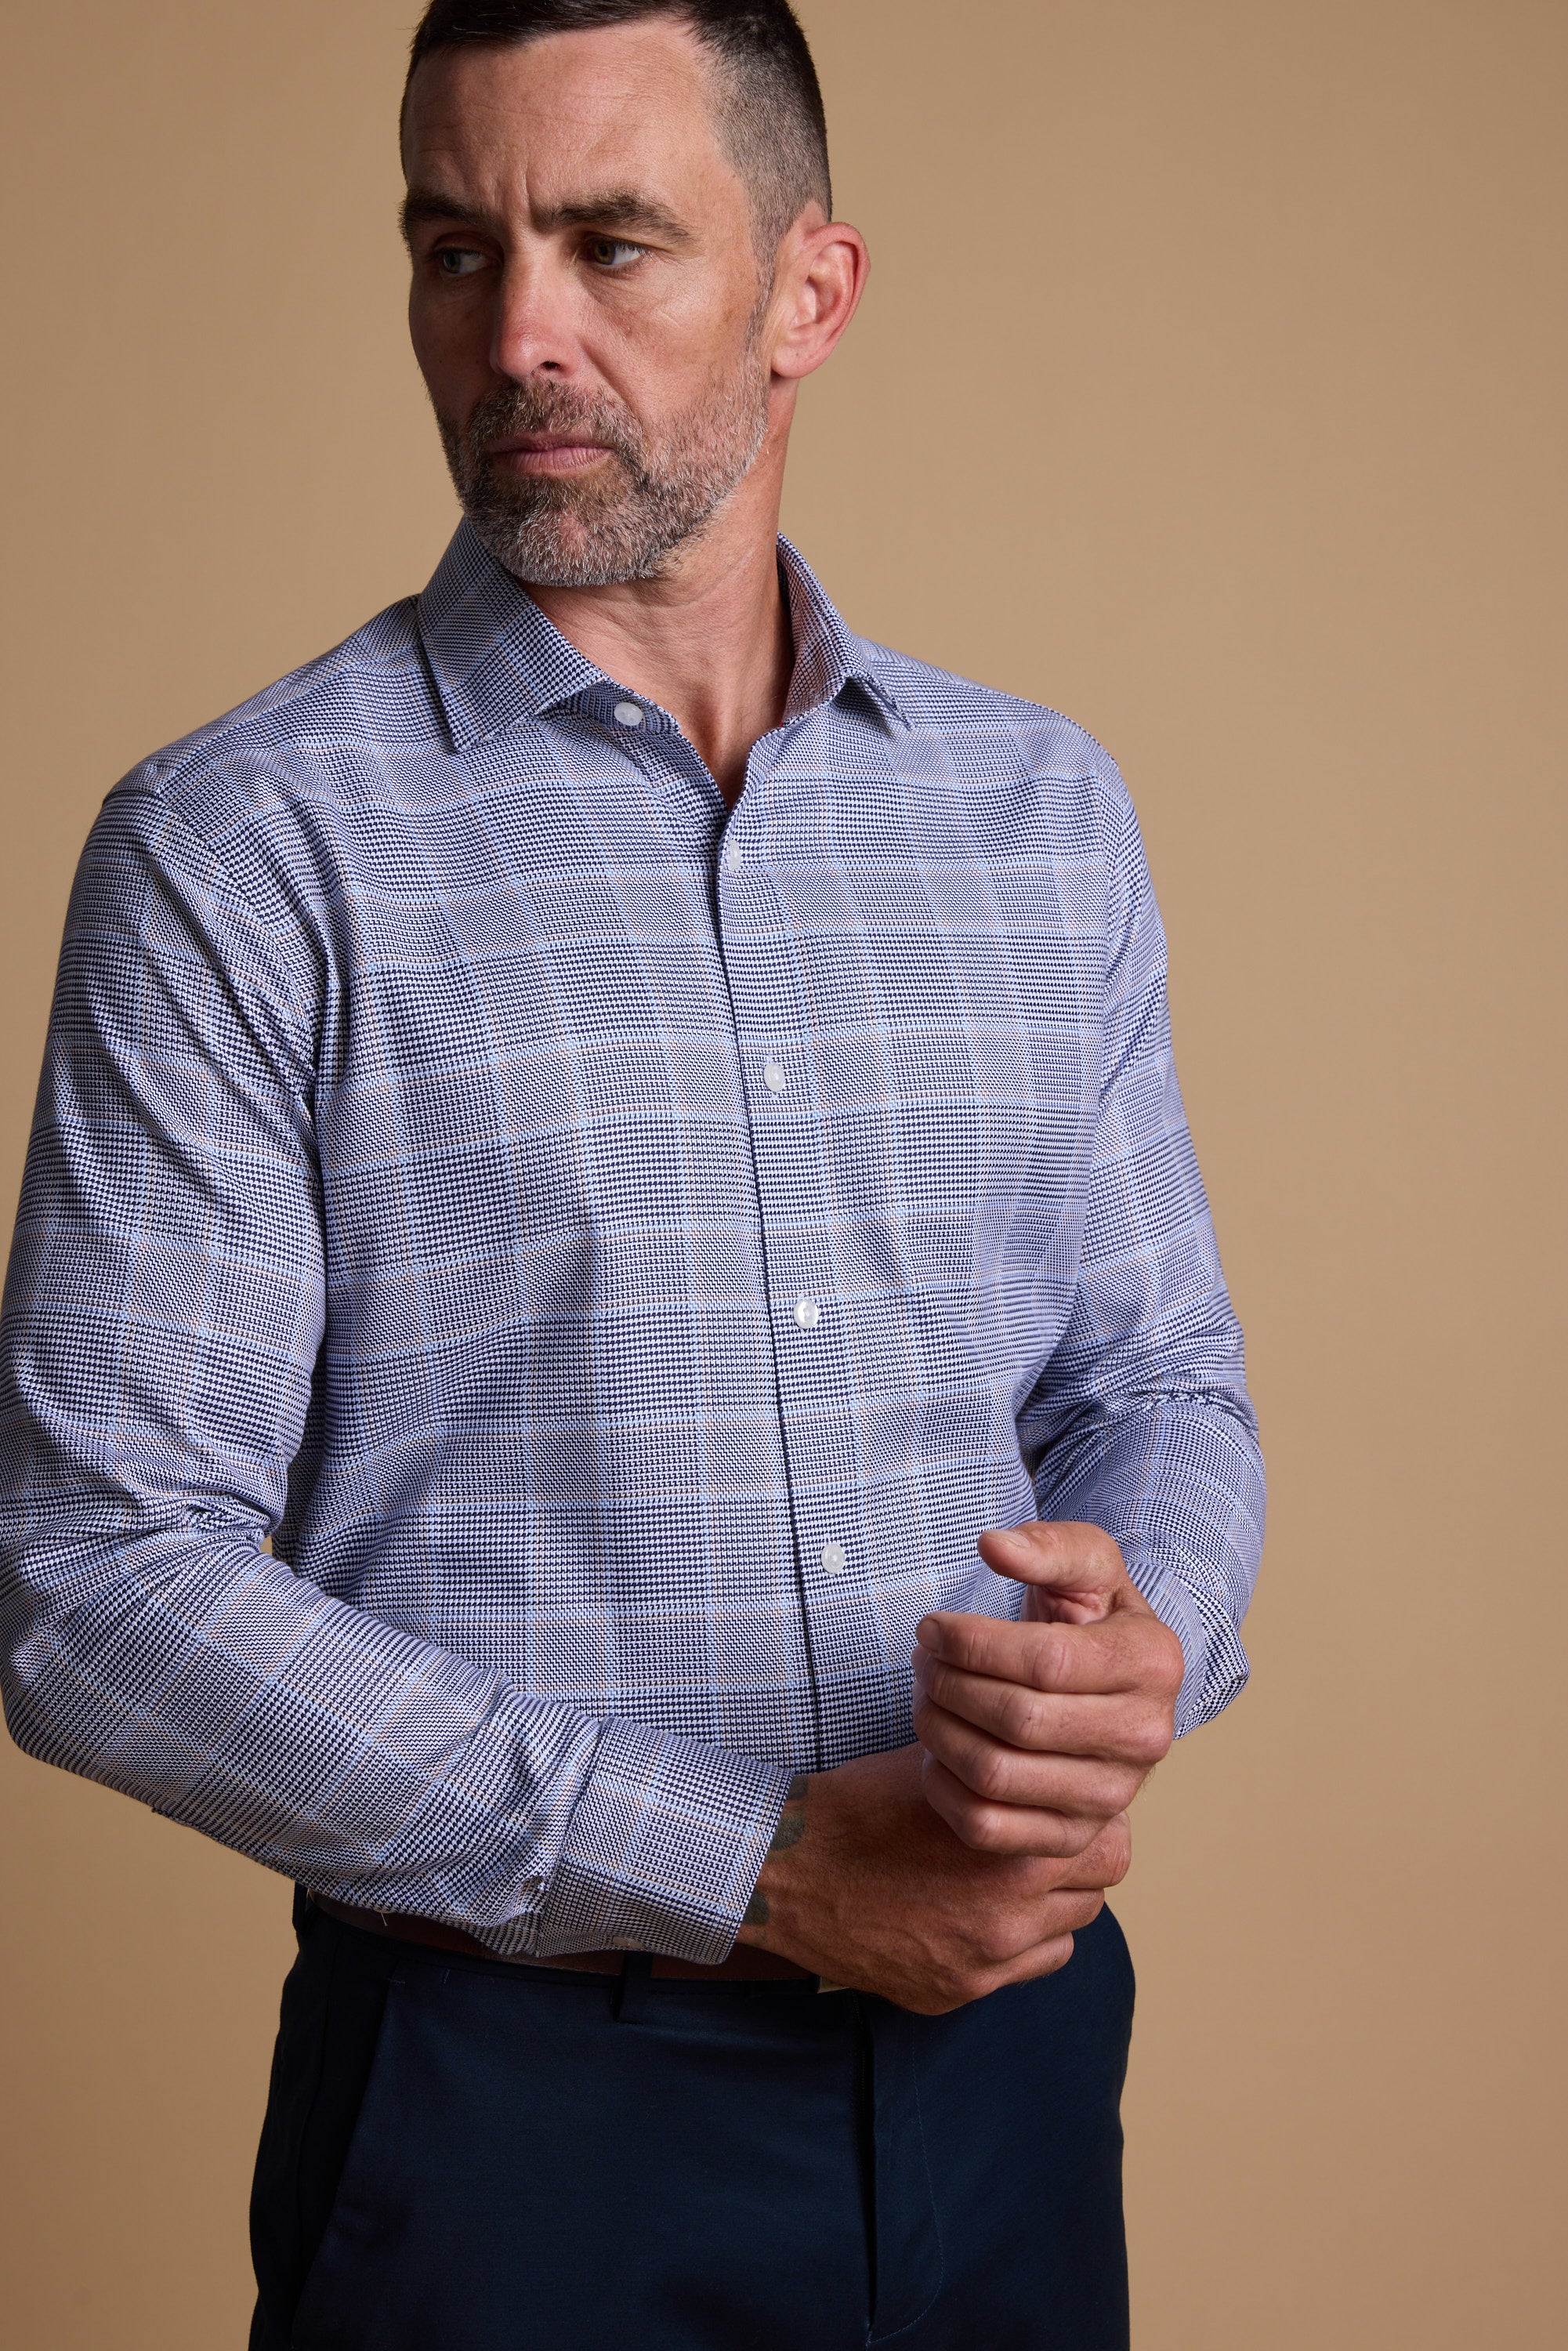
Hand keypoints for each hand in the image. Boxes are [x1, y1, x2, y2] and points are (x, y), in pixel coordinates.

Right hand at [735, 1743, 1130, 2013]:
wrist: (785, 1873)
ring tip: (1013, 1874)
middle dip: (1081, 1861)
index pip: (1110, 1843)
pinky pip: (1022, 1969)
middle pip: (1097, 1892)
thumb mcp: (938, 1768)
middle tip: (1051, 1838)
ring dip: (1053, 1904)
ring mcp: (983, 1965)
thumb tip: (1049, 1752)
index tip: (1073, 1804)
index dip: (1095, 1818)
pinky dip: (1017, 1942)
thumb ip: (1004, 1770)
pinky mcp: (955, 1994)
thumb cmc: (858, 1808)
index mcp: (1009, 1854)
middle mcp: (1007, 1918)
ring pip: (1066, 1933)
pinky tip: (980, 1910)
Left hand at [912, 1519, 1183, 1858]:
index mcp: (1155, 1663)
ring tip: (924, 1694)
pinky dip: (942, 1787)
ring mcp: (1113, 1797)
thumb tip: (994, 1545)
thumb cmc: (1088, 1616)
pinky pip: (985, 1827)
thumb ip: (1046, 1546)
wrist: (1105, 1687)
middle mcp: (1146, 1738)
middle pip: (1018, 1719)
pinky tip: (936, 1748)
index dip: (972, 1642)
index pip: (1046, 1660)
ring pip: (996, 1774)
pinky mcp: (1072, 1838)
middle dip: (949, 1683)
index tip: (930, 1626)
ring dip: (938, 1729)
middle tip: (921, 1659)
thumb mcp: (1084, 1565)